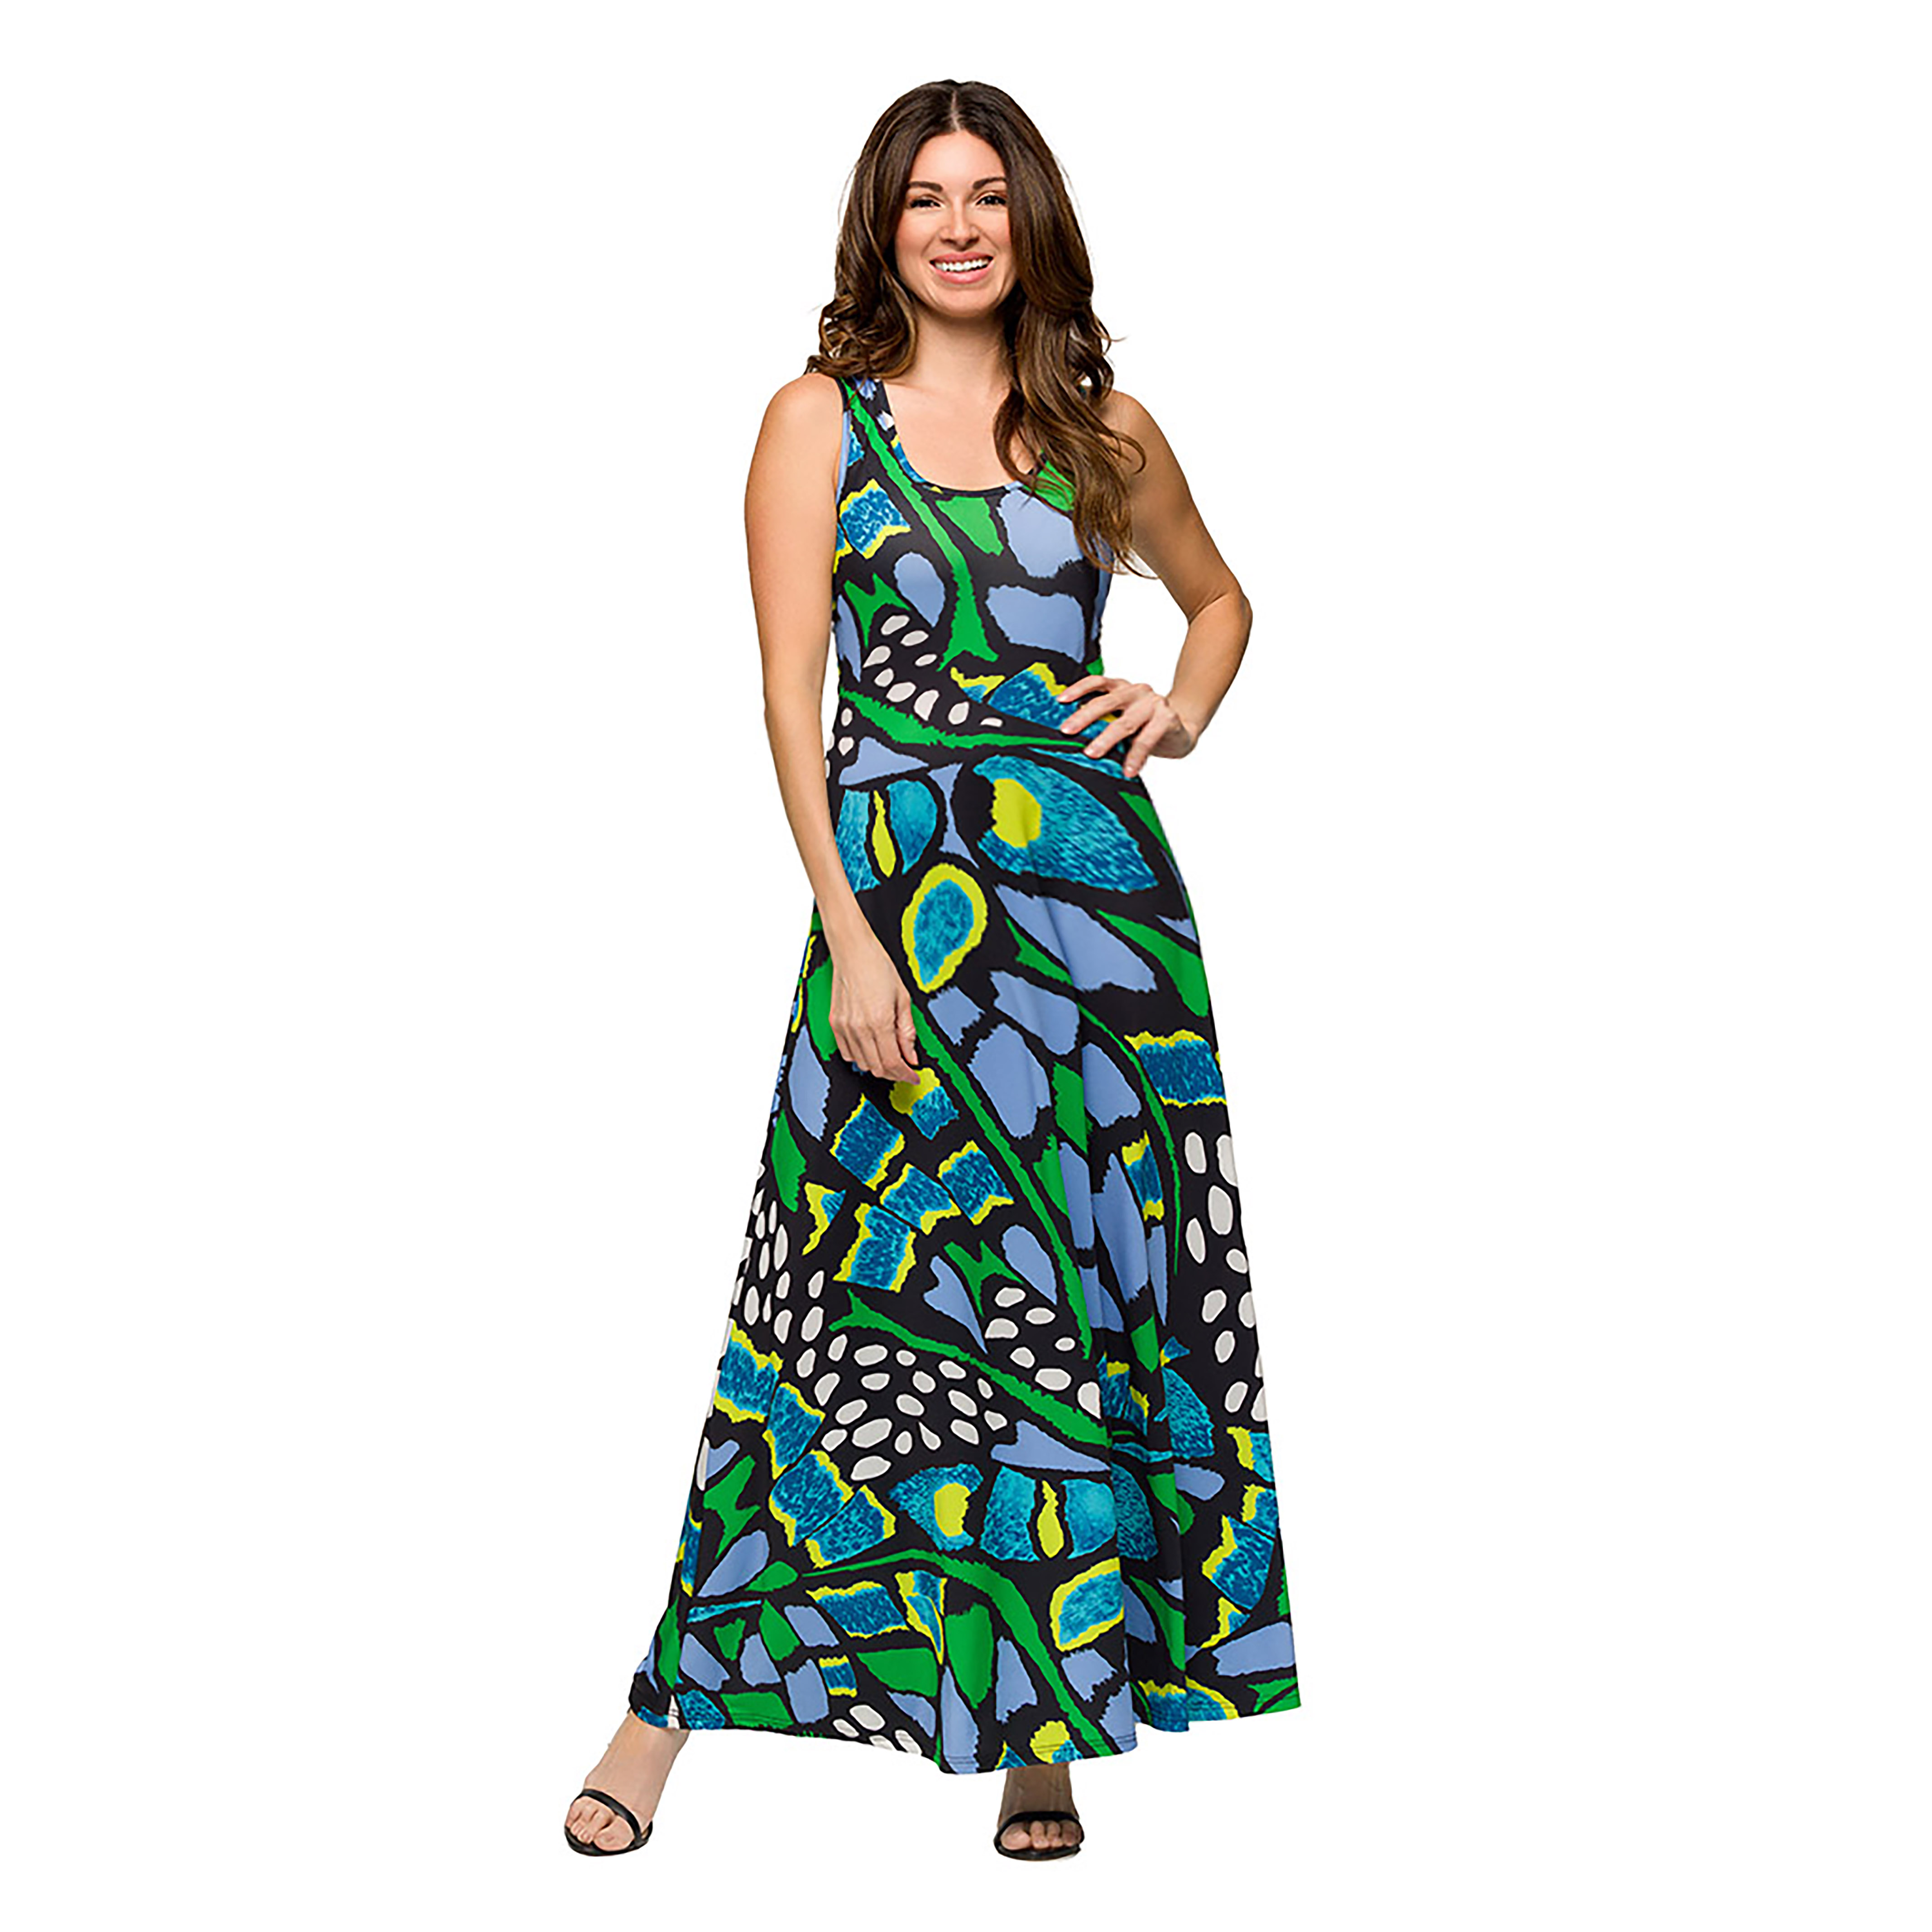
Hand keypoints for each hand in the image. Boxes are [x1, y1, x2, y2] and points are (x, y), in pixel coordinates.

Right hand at [828, 933, 923, 1082]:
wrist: (853, 952)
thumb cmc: (878, 968)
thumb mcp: (903, 999)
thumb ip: (907, 1032)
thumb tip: (911, 1056)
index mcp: (880, 1021)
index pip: (893, 1062)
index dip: (906, 1074)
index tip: (913, 1075)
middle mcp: (859, 1028)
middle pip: (878, 1067)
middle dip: (894, 1073)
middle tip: (905, 1069)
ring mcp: (844, 1027)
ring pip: (862, 1063)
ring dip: (878, 1066)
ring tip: (889, 1056)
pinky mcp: (835, 1024)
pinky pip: (847, 1053)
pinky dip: (860, 1057)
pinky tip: (871, 1048)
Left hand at [1055, 675, 1196, 776]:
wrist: (1182, 730)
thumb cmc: (1145, 727)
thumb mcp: (1123, 719)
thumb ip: (1104, 721)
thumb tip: (1071, 738)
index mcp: (1122, 688)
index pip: (1097, 682)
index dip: (1078, 689)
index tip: (1059, 701)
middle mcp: (1136, 691)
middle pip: (1107, 701)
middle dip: (1084, 717)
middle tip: (1067, 731)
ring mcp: (1153, 703)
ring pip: (1125, 722)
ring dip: (1106, 739)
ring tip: (1092, 754)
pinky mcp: (1167, 718)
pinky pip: (1147, 739)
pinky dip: (1136, 756)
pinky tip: (1128, 770)